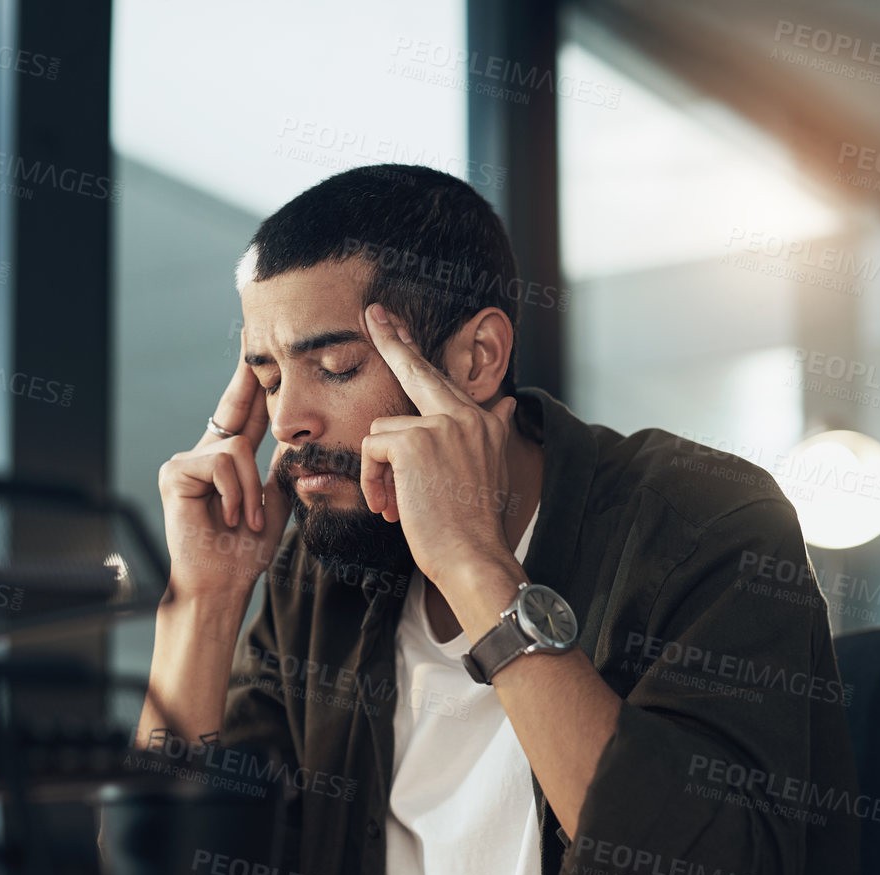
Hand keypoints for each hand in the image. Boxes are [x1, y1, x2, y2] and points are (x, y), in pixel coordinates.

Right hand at [156, 351, 291, 601]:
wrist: (220, 584)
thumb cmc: (243, 553)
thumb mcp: (272, 505)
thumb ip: (280, 472)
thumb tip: (295, 440)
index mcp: (226, 462)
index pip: (244, 415)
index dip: (252, 382)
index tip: (257, 349)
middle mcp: (203, 455)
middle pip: (232, 406)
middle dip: (247, 375)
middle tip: (254, 336)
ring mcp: (185, 462)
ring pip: (236, 448)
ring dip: (249, 491)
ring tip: (243, 520)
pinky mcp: (174, 472)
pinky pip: (221, 464)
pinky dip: (233, 494)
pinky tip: (226, 518)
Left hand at [360, 302, 518, 591]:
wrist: (474, 558)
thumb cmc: (473, 525)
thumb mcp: (487, 470)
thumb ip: (492, 429)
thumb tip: (508, 399)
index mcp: (480, 421)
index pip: (441, 378)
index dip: (414, 349)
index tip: (393, 321)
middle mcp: (465, 415)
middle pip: (416, 370)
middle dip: (392, 339)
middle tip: (372, 312)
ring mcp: (440, 426)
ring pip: (381, 433)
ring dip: (378, 473)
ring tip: (397, 505)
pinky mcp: (413, 443)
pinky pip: (371, 450)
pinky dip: (372, 481)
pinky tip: (391, 507)